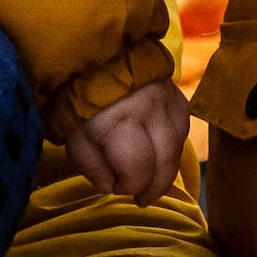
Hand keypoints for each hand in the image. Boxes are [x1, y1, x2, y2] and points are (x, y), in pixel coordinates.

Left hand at [71, 78, 187, 199]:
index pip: (139, 169)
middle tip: (143, 199)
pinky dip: (172, 146)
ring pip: (179, 145)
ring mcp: (167, 99)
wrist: (92, 57)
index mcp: (121, 122)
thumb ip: (91, 166)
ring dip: (166, 169)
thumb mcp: (73, 137)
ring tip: (151, 181)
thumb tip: (111, 188)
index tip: (115, 187)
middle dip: (155, 187)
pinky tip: (159, 152)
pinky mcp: (176, 94)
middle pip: (166, 160)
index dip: (129, 185)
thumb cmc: (77, 101)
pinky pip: (182, 128)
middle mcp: (151, 110)